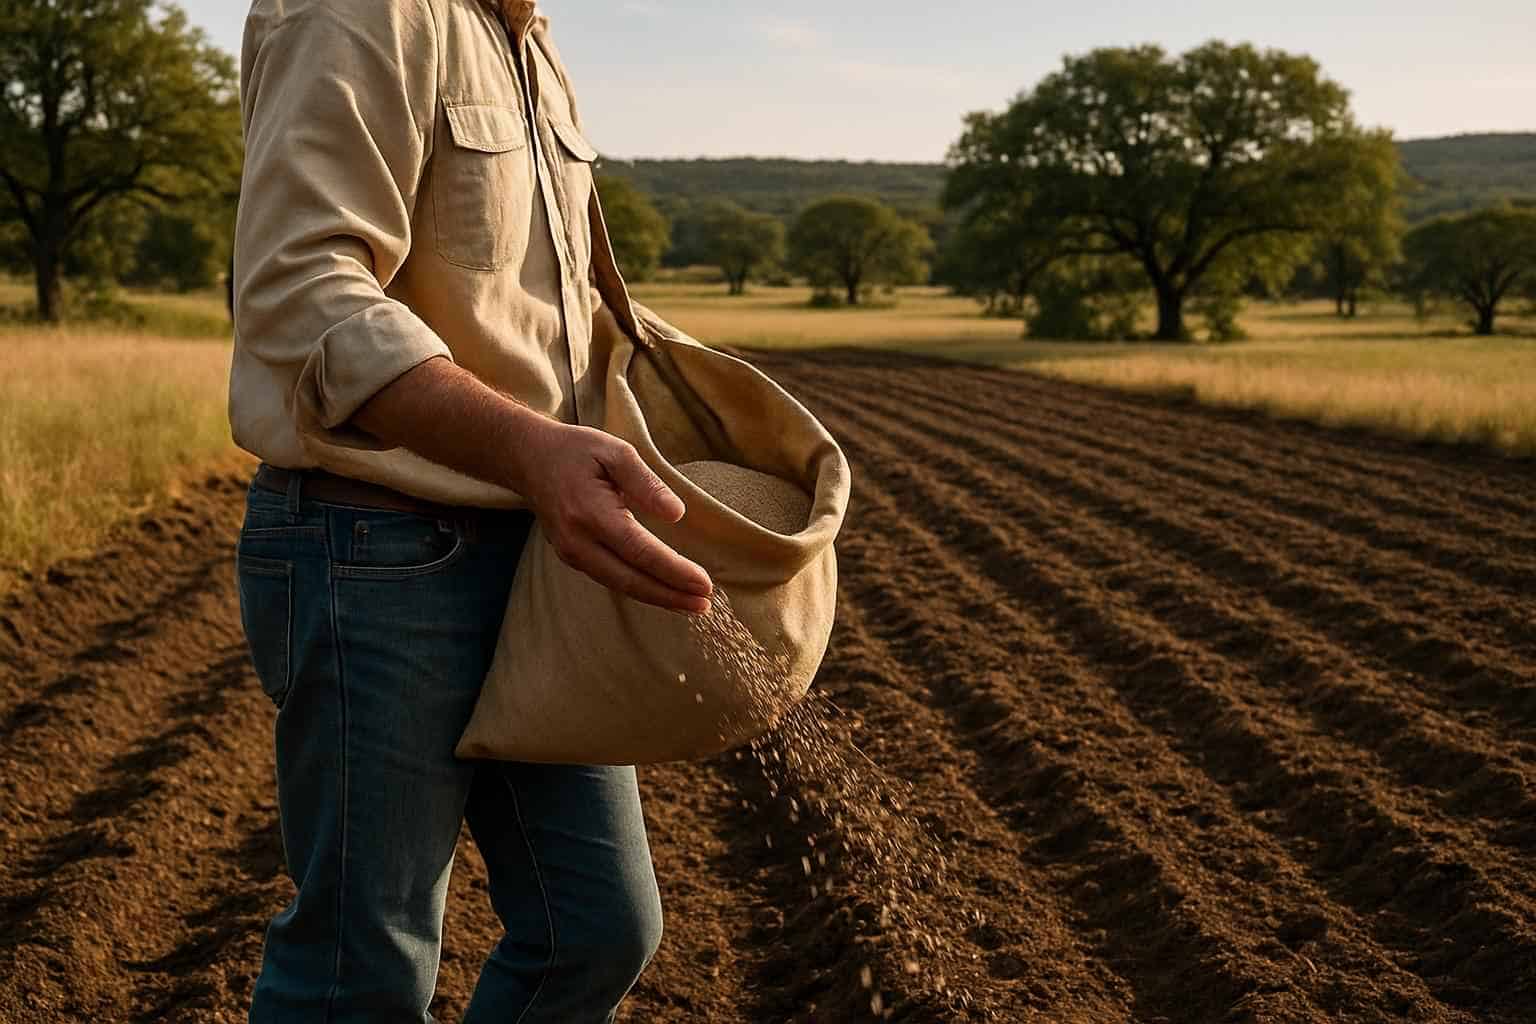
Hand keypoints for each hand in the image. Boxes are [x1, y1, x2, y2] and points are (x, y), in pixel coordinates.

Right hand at [516, 418, 713, 613]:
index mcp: (591, 513)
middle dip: (670, 596)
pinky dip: (639, 589)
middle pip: (631, 579)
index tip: (703, 583)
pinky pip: (610, 579)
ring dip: (658, 598)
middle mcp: (578, 541)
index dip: (673, 571)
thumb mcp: (615, 451)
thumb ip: (647, 483)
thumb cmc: (576, 450)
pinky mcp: (571, 557)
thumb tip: (677, 514)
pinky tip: (662, 592)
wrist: (529, 459)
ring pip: (620, 585)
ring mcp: (571, 553)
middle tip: (704, 604)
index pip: (640, 551)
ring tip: (691, 604)